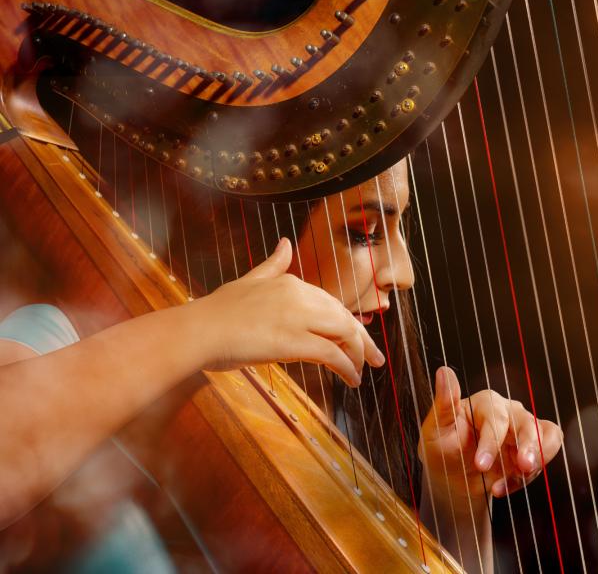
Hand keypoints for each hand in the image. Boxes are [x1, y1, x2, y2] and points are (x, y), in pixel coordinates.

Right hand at [187, 237, 383, 384]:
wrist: (196, 332)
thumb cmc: (216, 312)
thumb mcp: (249, 280)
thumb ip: (272, 265)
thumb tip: (285, 243)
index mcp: (291, 282)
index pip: (331, 304)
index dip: (348, 323)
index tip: (358, 339)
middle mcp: (299, 295)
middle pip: (344, 317)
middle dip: (363, 340)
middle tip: (376, 359)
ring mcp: (297, 317)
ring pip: (344, 333)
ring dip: (358, 355)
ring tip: (361, 373)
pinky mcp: (293, 341)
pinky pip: (332, 353)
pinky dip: (347, 367)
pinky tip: (351, 379)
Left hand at [418, 367, 561, 499]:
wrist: (453, 477)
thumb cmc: (442, 449)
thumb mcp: (435, 430)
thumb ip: (443, 403)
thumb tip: (444, 372)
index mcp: (485, 402)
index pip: (496, 417)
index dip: (492, 441)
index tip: (481, 465)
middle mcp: (508, 411)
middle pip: (527, 423)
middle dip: (527, 447)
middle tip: (522, 468)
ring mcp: (523, 428)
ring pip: (547, 435)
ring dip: (539, 458)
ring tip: (519, 477)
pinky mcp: (534, 447)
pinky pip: (547, 453)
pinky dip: (532, 474)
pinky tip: (507, 486)